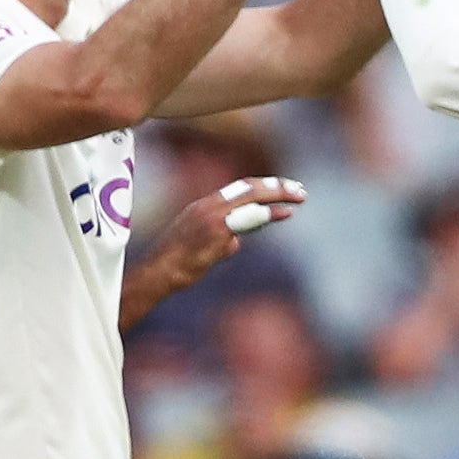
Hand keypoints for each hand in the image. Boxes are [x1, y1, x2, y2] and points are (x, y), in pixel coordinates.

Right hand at [149, 176, 306, 287]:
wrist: (158, 272)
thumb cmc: (177, 264)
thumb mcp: (200, 242)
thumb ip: (221, 236)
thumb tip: (237, 241)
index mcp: (204, 205)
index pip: (239, 188)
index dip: (264, 186)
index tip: (283, 188)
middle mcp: (208, 205)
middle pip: (248, 187)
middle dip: (276, 186)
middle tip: (299, 189)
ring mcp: (212, 216)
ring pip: (251, 198)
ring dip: (278, 196)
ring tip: (299, 196)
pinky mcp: (216, 230)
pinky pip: (248, 218)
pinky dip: (269, 214)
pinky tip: (285, 213)